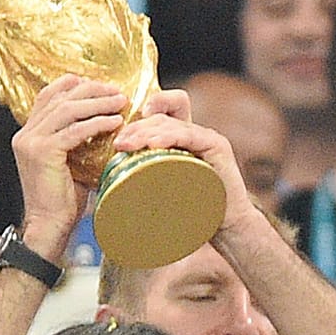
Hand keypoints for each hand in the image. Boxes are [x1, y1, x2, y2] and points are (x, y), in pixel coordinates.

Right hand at [10, 75, 126, 259]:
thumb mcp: (70, 162)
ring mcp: (31, 142)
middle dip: (91, 91)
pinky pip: (75, 131)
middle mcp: (26, 134)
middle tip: (116, 91)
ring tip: (120, 102)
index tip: (99, 84)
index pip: (48, 96)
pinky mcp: (42, 153)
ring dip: (97, 103)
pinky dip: (97, 123)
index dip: (73, 85)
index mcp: (28, 134)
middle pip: (60, 98)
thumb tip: (105, 122)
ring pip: (68, 110)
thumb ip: (78, 141)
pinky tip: (115, 122)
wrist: (49, 226)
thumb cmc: (63, 200)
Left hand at [118, 89, 257, 234]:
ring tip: (128, 145)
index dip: (144, 109)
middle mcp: (195, 133)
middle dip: (137, 126)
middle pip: (163, 116)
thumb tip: (108, 178)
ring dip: (146, 132)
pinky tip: (153, 144)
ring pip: (172, 124)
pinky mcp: (218, 147)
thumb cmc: (194, 212)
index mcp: (183, 138)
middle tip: (119, 143)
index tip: (123, 127)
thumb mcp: (164, 189)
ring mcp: (207, 138)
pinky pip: (190, 135)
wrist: (227, 226)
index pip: (165, 108)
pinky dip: (169, 137)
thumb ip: (144, 177)